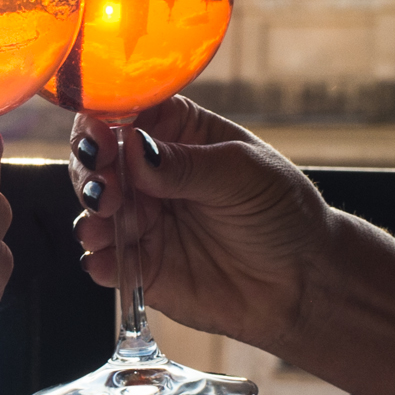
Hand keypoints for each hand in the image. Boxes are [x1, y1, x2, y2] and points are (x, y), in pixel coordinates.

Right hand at [70, 97, 325, 357]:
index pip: (124, 112)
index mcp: (176, 131)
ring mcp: (142, 218)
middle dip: (90, 169)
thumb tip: (133, 147)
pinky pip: (104, 259)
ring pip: (92, 208)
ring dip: (89, 213)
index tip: (99, 136)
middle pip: (96, 159)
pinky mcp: (142, 264)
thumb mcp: (242, 174)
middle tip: (104, 187)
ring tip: (103, 222)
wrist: (304, 281)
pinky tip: (107, 260)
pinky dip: (98, 258)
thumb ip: (185, 164)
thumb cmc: (282, 212)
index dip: (102, 121)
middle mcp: (149, 172)